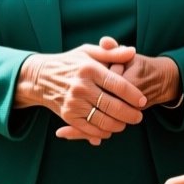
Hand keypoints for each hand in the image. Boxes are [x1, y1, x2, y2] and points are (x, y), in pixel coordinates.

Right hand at [55, 38, 180, 142]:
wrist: (40, 77)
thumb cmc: (69, 63)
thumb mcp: (88, 52)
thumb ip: (111, 53)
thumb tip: (132, 51)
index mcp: (89, 69)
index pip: (117, 84)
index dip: (133, 94)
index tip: (143, 101)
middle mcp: (81, 86)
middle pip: (112, 105)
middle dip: (130, 114)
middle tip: (139, 117)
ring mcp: (73, 103)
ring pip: (103, 120)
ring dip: (118, 125)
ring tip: (126, 123)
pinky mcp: (68, 116)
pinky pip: (89, 129)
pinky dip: (102, 132)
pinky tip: (110, 130)